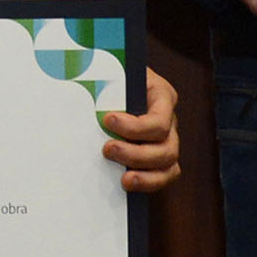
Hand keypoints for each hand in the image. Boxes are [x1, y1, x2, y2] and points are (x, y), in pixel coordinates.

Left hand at [101, 68, 181, 192]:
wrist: (116, 82)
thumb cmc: (115, 76)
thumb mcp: (113, 73)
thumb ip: (106, 82)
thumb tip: (86, 97)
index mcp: (162, 95)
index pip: (159, 120)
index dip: (135, 127)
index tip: (107, 120)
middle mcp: (170, 119)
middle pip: (167, 148)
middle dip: (136, 154)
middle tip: (107, 149)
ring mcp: (167, 139)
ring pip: (169, 165)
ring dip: (146, 175)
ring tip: (123, 178)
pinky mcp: (160, 157)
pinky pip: (164, 175)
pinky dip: (148, 183)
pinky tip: (127, 183)